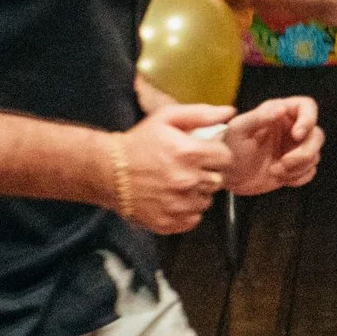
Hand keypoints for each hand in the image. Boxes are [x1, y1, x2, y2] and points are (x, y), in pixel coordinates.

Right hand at [113, 104, 233, 233]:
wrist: (107, 170)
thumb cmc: (139, 142)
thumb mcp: (167, 118)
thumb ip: (201, 114)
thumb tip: (229, 112)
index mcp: (189, 153)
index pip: (225, 157)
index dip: (216, 154)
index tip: (203, 154)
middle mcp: (187, 181)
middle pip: (218, 180)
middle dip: (206, 173)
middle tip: (187, 168)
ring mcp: (178, 205)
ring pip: (206, 200)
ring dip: (197, 192)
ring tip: (177, 183)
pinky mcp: (170, 222)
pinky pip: (193, 218)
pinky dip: (186, 210)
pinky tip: (172, 198)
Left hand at [222, 96, 323, 194]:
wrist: (226, 176)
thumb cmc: (228, 148)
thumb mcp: (239, 130)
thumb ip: (259, 117)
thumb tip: (281, 108)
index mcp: (279, 113)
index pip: (307, 106)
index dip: (308, 119)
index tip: (296, 135)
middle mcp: (291, 128)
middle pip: (317, 135)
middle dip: (304, 152)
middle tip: (284, 163)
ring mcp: (295, 149)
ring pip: (315, 155)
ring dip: (298, 167)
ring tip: (275, 171)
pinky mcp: (296, 167)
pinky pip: (310, 171)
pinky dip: (298, 177)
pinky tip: (281, 177)